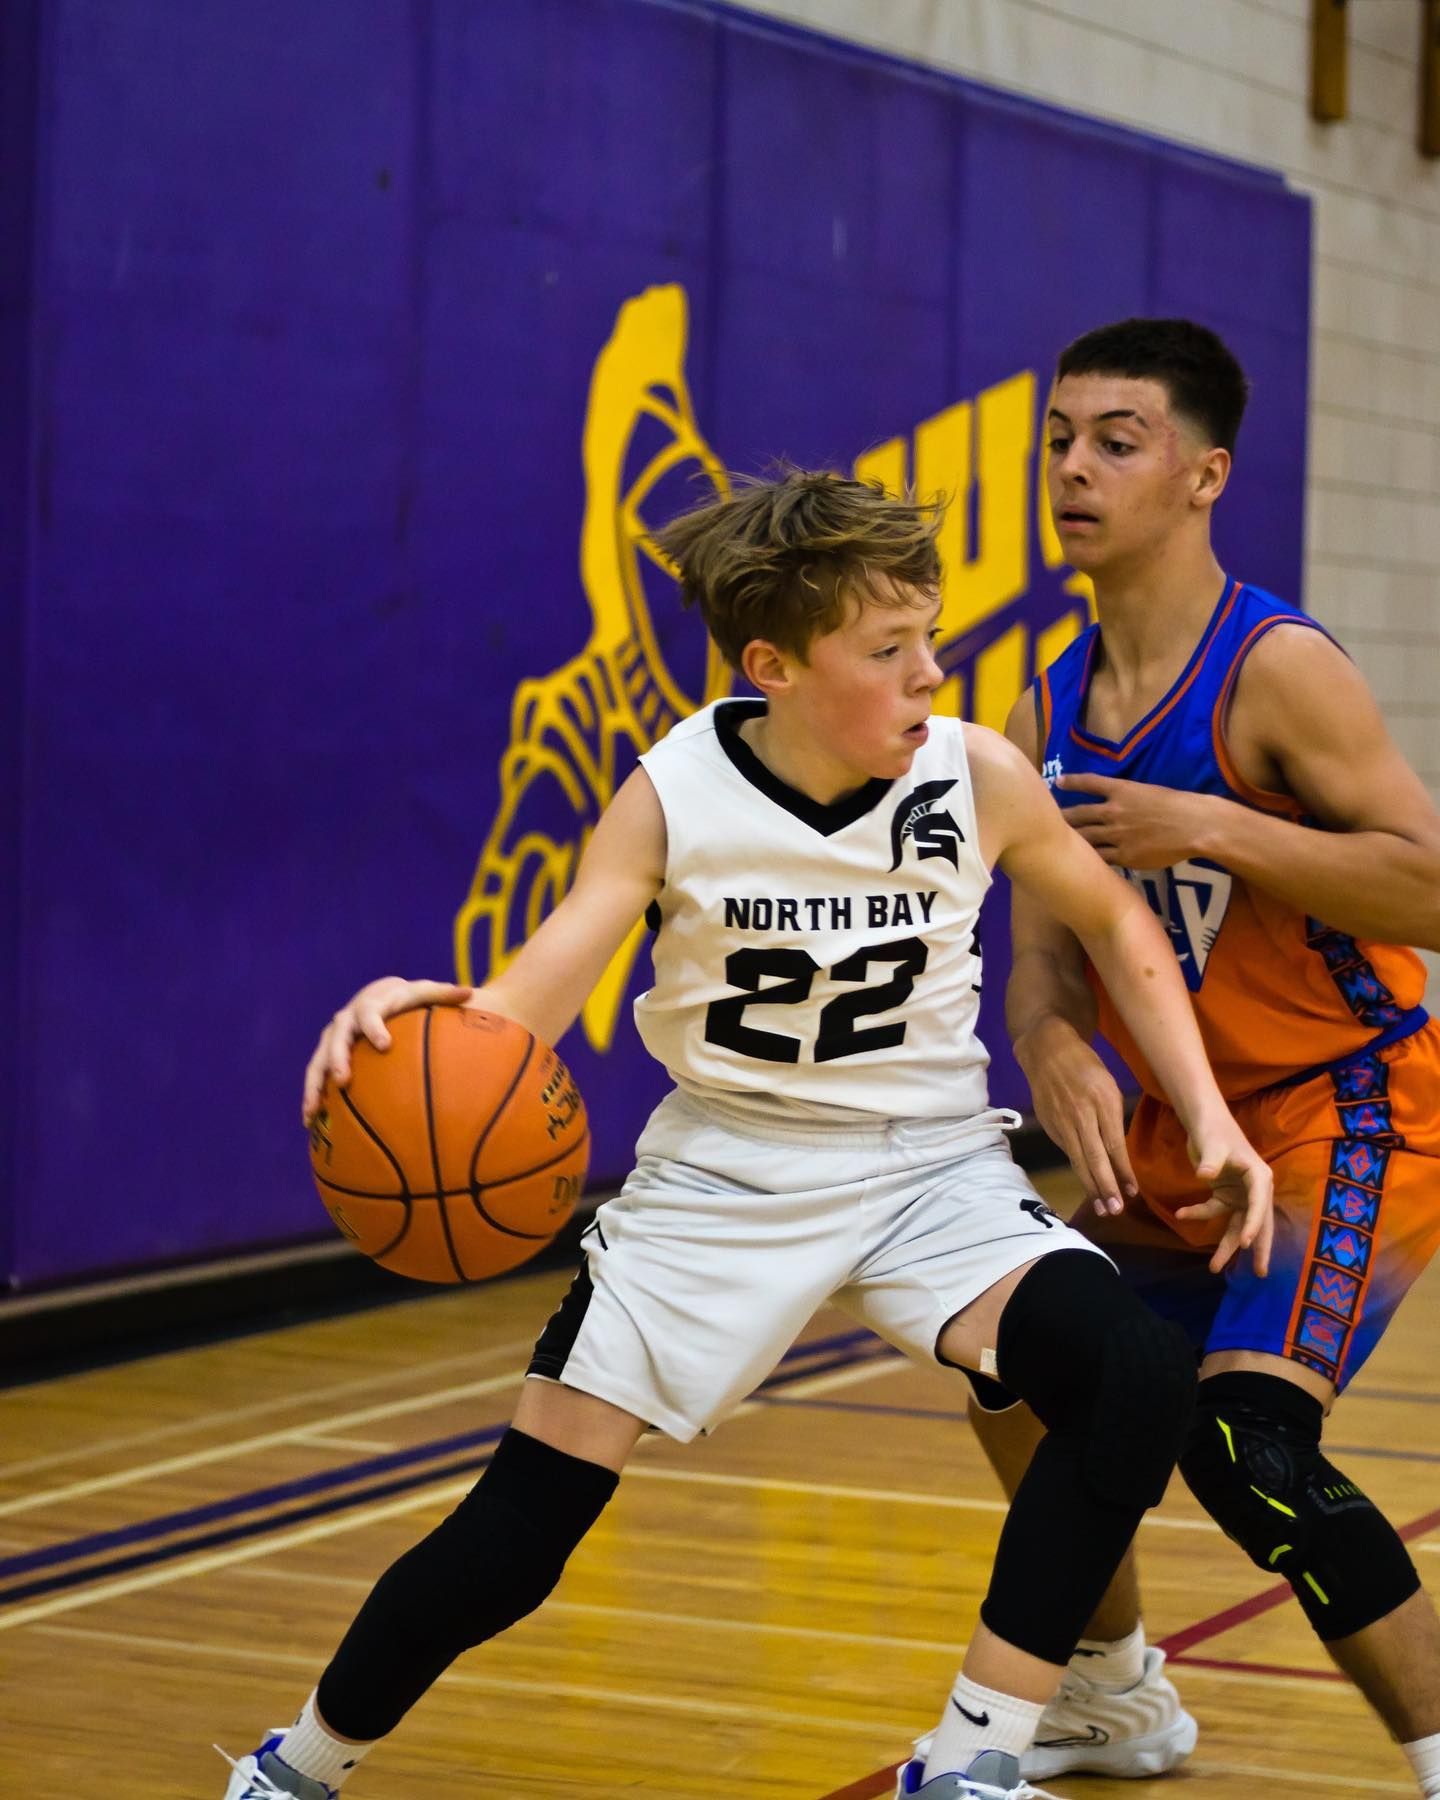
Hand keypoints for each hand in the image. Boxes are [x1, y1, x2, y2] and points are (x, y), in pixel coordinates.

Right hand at [302, 976, 472, 1124]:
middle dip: (338, 1058)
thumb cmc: (408, 999)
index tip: (384, 1044)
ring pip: (318, 1060)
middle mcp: (346, 1019)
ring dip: (314, 1084)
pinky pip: (316, 1076)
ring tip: (313, 1111)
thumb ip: (444, 994)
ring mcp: (333, 1038)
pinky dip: (312, 1097)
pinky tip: (310, 1121)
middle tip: (343, 1080)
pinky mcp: (327, 1054)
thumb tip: (470, 992)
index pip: (370, 1012)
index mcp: (370, 1003)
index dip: (374, 1027)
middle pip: (337, 1037)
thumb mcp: (425, 993)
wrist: (380, 995)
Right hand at [1014, 1016, 1137, 1216]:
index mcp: (1102, 1102)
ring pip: (1078, 1160)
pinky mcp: (1049, 1125)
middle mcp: (1081, 1114)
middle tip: (1115, 1210)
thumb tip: (1117, 1151)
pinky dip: (1078, 1169)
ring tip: (1100, 1207)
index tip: (1133, 1193)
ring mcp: (1062, 1121)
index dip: (1124, 1171)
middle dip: (1106, 1187)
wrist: (1047, 1051)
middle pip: (1095, 1158)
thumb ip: (1111, 1118)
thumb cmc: (1086, 1066)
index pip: (1115, 1145)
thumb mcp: (1108, 1086)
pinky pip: (1067, 1152)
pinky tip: (1087, 1184)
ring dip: (1091, 1186)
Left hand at [1057, 773, 1221, 868]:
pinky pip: (1101, 858)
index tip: (1058, 781)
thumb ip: (1131, 796)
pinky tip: (1080, 861)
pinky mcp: (1124, 856)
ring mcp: (1116, 835)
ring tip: (1056, 841)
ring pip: (1085, 837)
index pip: (1089, 783)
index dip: (1071, 782)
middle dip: (1061, 817)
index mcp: (1122, 790)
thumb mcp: (1150, 791)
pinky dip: (1090, 859)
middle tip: (1046, 819)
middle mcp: (1113, 811)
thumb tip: (1118, 801)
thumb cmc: (1179, 805)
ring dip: (1070, 839)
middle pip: (1079, 814)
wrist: (1193, 825)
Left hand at [1175, 1115, 1273, 1275]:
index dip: (1254, 1225)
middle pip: (1258, 1222)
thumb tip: (1205, 1176)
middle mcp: (1255, 1189)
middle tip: (1259, 1273)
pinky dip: (1201, 1215)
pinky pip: (1216, 1212)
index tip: (1245, 1243)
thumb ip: (1210, 1161)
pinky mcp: (1226, 1194)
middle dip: (1258, 1248)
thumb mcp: (1212, 1144)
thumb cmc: (1213, 1130)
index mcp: (1259, 1177)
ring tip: (1214, 1267)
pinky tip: (1182, 1215)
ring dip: (1227, 1245)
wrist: (1203, 1121)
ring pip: (1237, 1224)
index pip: (1259, 1205)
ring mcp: (1241, 1194)